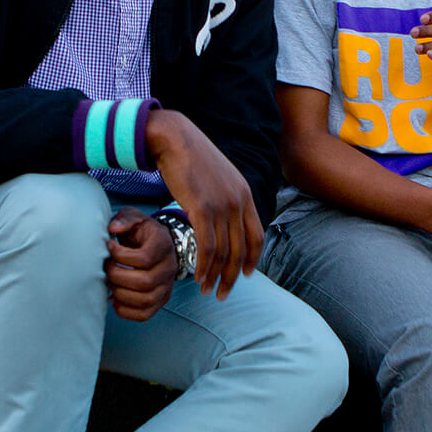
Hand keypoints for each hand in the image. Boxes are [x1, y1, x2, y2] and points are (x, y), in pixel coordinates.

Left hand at [105, 207, 178, 320]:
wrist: (155, 244)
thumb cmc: (141, 232)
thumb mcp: (133, 218)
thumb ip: (124, 219)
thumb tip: (114, 229)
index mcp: (163, 244)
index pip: (145, 258)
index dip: (121, 256)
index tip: (109, 247)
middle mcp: (170, 267)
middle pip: (145, 281)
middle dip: (118, 276)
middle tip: (107, 268)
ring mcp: (167, 286)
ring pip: (146, 300)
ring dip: (121, 294)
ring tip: (110, 283)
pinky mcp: (161, 300)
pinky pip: (145, 314)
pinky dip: (126, 311)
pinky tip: (114, 299)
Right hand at [146, 108, 263, 300]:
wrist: (174, 138)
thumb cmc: (190, 157)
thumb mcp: (218, 177)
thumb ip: (225, 197)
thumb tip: (222, 216)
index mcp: (245, 195)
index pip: (257, 235)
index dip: (253, 259)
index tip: (246, 275)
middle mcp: (238, 202)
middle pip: (241, 250)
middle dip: (232, 276)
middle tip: (223, 293)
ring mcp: (222, 205)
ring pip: (224, 252)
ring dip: (216, 276)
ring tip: (208, 291)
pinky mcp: (202, 208)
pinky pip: (207, 246)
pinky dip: (203, 266)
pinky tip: (197, 277)